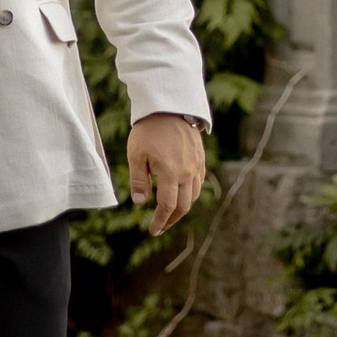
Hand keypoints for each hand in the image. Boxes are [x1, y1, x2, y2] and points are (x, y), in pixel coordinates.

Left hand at [126, 114, 207, 237]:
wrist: (170, 105)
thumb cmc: (148, 130)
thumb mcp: (136, 155)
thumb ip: (139, 181)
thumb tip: (141, 203)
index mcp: (171, 174)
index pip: (167, 206)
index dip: (160, 222)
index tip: (153, 231)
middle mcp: (187, 172)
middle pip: (183, 206)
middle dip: (171, 219)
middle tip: (160, 226)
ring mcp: (196, 165)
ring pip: (193, 196)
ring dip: (182, 207)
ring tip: (168, 212)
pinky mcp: (200, 158)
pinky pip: (198, 182)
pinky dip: (190, 193)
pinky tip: (179, 192)